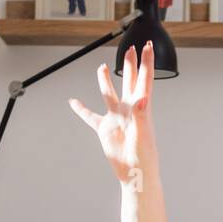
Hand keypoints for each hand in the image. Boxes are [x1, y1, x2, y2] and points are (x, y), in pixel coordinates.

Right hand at [69, 41, 156, 186]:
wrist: (135, 174)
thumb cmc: (144, 158)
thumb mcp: (142, 136)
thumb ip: (141, 116)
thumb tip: (142, 99)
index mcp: (141, 109)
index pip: (144, 80)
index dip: (146, 63)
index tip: (148, 46)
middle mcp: (129, 110)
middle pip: (129, 81)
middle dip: (129, 65)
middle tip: (130, 49)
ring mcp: (116, 119)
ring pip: (109, 94)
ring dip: (105, 81)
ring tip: (102, 67)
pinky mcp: (105, 130)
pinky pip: (91, 117)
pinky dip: (81, 110)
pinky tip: (74, 102)